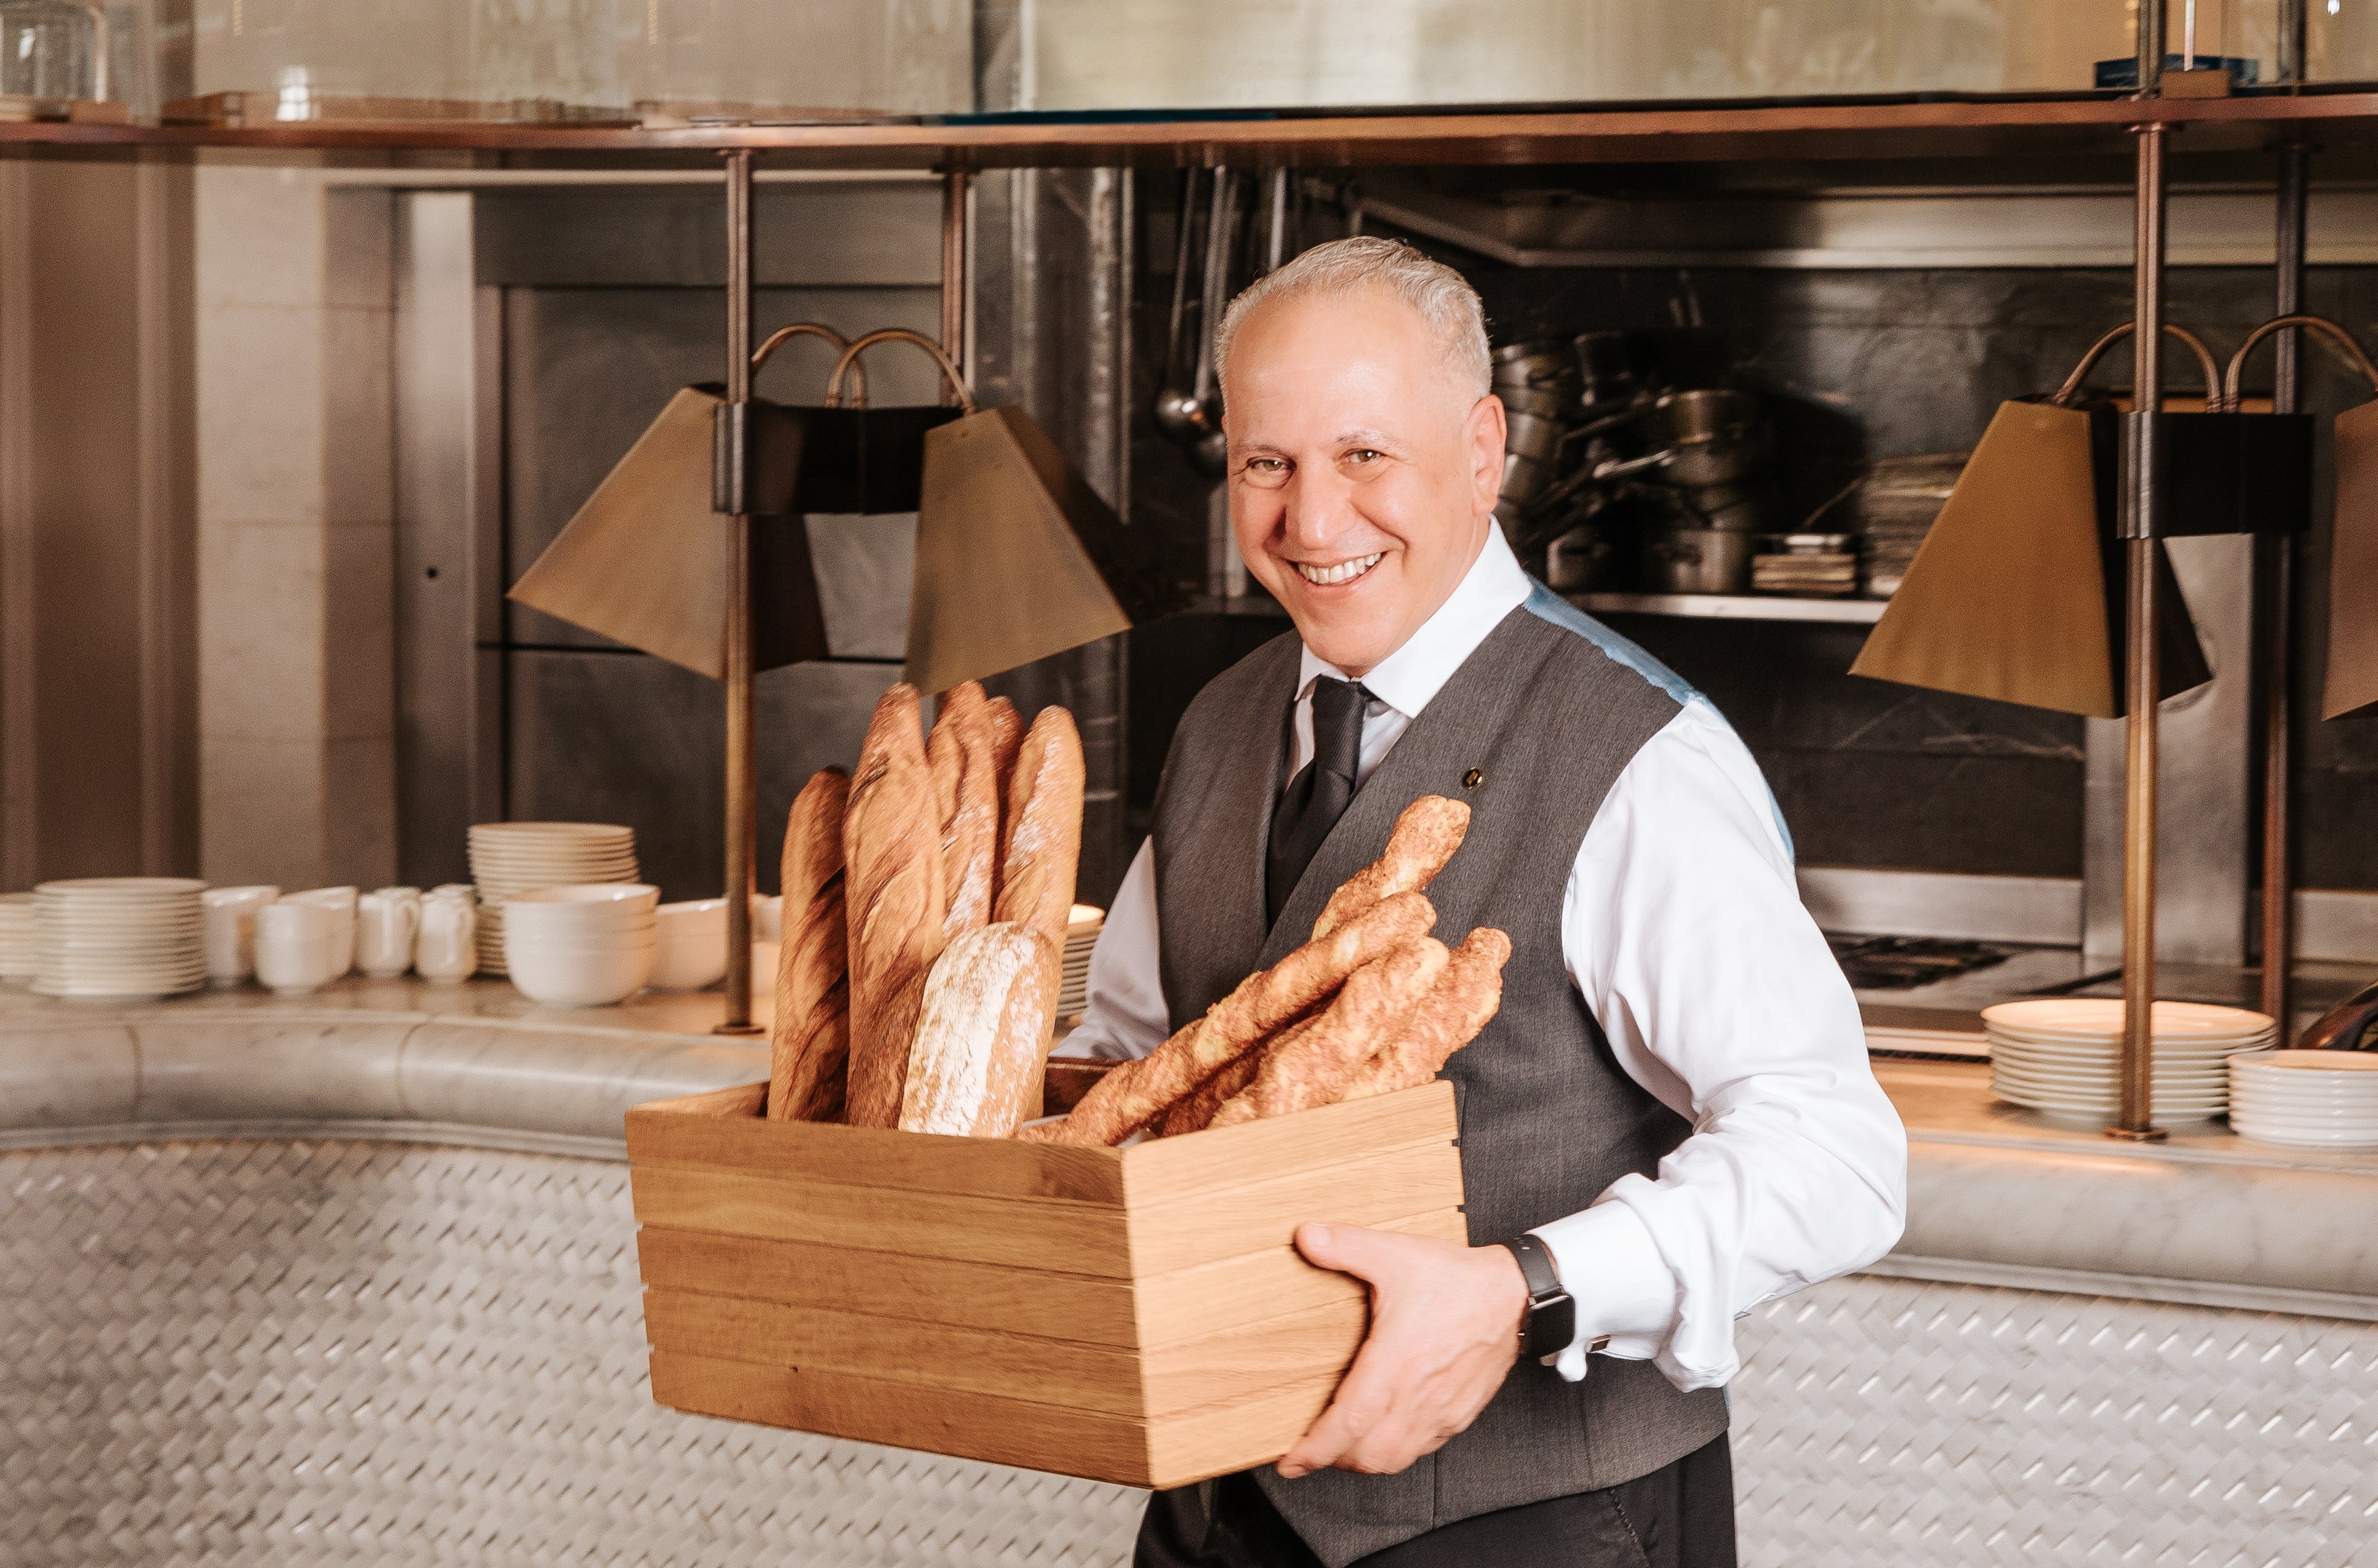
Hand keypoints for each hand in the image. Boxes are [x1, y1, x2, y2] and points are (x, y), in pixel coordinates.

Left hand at [1275, 1222, 1529, 1478]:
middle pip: (1369, 1455)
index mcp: (1397, 1362)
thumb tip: (1305, 1236)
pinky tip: (1382, 1433)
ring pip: (1396, 1459)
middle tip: (1308, 1450)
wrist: (1514, 1295)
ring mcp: (1441, 1410)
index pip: (1348, 1424)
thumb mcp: (1395, 1253)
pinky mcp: (1458, 1414)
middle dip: (1333, 1459)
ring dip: (1363, 1460)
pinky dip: (1395, 1451)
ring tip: (1340, 1446)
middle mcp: (1419, 1396)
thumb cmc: (1457, 1279)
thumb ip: (1346, 1245)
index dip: (1315, 1449)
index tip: (1291, 1461)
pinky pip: (1421, 1449)